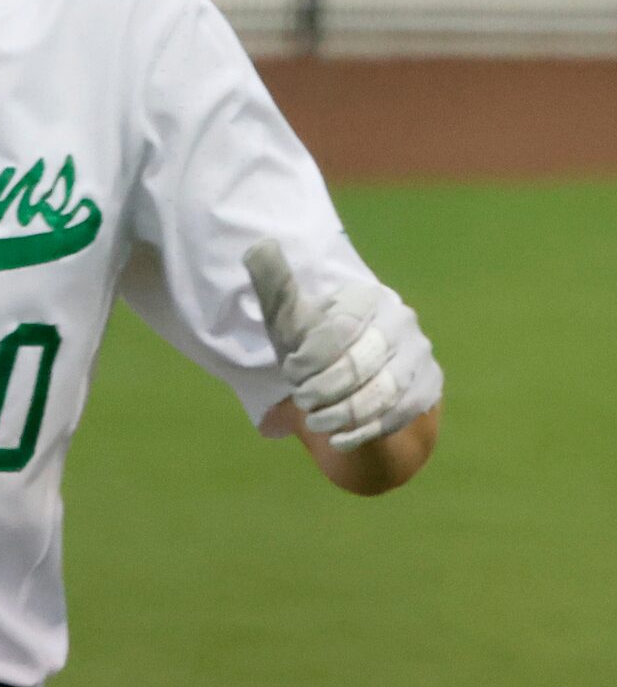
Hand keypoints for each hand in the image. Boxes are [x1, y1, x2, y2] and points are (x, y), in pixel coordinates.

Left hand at [244, 240, 441, 450]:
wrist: (353, 374)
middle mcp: (402, 321)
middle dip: (324, 388)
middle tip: (302, 400)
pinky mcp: (429, 387)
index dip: (310, 356)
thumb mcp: (290, 317)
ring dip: (343, 414)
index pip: (340, 328)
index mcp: (367, 297)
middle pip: (360, 364)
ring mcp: (420, 355)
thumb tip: (258, 246)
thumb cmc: (314, 343)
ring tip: (315, 422)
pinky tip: (338, 440)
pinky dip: (365, 431)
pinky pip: (399, 414)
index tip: (289, 371)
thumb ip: (275, 285)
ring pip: (382, 393)